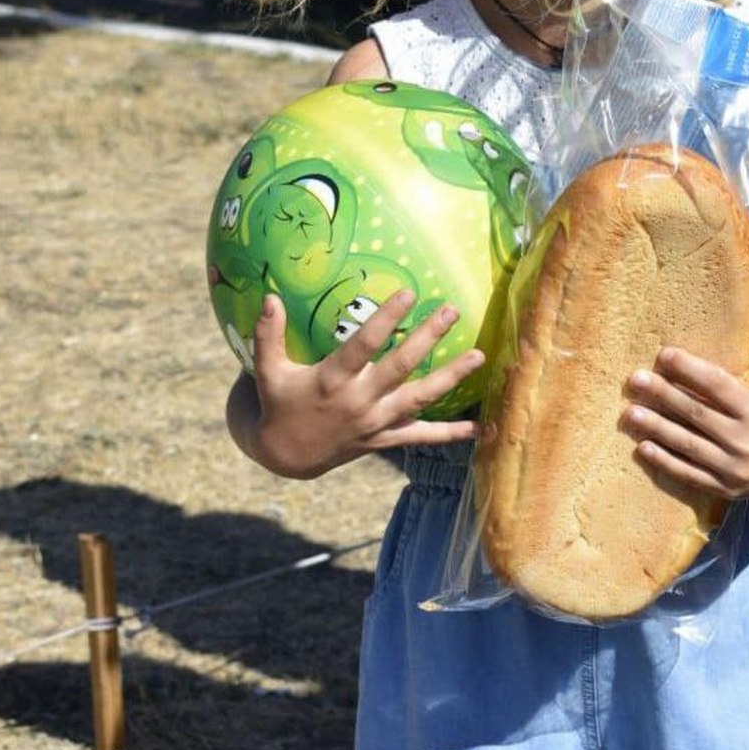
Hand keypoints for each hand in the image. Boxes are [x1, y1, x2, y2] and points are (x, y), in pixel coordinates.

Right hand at [233, 290, 482, 477]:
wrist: (286, 456)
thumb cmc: (279, 404)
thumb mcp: (267, 370)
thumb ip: (269, 334)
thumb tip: (271, 297)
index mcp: (332, 379)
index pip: (364, 344)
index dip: (387, 319)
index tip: (409, 293)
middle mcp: (359, 401)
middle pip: (401, 366)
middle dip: (428, 338)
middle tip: (451, 311)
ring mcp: (376, 422)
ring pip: (420, 398)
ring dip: (451, 377)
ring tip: (479, 356)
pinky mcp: (385, 439)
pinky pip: (423, 436)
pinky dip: (452, 433)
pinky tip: (481, 427)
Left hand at [623, 339, 748, 501]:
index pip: (717, 385)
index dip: (689, 369)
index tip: (664, 354)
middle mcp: (746, 440)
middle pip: (696, 414)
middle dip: (662, 395)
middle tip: (634, 380)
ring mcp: (736, 467)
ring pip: (688, 445)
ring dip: (656, 428)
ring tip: (629, 413)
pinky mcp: (729, 489)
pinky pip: (691, 476)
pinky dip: (666, 463)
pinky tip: (643, 448)